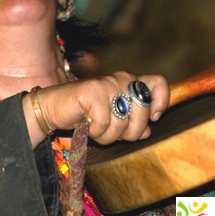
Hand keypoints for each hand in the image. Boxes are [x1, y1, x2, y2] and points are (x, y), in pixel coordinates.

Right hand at [33, 71, 168, 144]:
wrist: (54, 108)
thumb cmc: (86, 115)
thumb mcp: (114, 120)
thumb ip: (133, 122)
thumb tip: (147, 130)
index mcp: (130, 82)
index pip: (158, 83)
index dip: (160, 103)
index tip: (152, 118)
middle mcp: (122, 79)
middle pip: (143, 112)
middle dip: (131, 133)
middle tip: (114, 134)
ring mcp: (107, 84)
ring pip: (122, 122)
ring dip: (108, 136)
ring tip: (96, 130)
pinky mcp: (92, 91)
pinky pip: (103, 123)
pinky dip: (94, 132)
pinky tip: (86, 126)